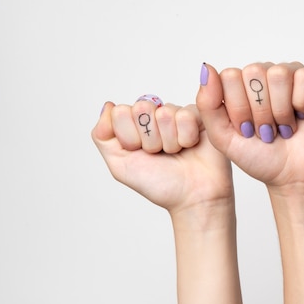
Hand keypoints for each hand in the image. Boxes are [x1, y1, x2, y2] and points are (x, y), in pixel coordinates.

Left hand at [92, 97, 232, 213]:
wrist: (192, 197)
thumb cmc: (161, 184)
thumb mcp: (121, 166)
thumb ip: (103, 136)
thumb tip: (108, 106)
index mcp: (134, 124)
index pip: (120, 112)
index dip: (130, 138)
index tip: (141, 154)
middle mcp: (155, 116)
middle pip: (141, 108)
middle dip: (150, 139)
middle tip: (160, 154)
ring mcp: (176, 114)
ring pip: (164, 113)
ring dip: (170, 141)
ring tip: (177, 153)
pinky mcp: (199, 115)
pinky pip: (185, 115)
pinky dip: (187, 137)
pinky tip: (190, 146)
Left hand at [196, 62, 303, 192]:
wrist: (295, 178)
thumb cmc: (262, 158)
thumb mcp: (223, 137)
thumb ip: (207, 104)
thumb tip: (207, 67)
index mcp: (242, 85)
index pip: (230, 75)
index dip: (238, 108)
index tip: (247, 131)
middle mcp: (266, 75)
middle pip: (253, 72)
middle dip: (259, 111)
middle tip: (267, 132)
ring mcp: (292, 75)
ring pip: (278, 74)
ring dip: (280, 110)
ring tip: (285, 128)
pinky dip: (301, 103)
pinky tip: (303, 117)